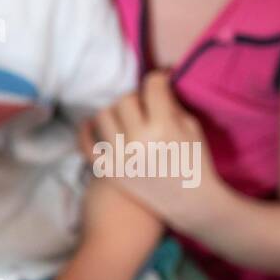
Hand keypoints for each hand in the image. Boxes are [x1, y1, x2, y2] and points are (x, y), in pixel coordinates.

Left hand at [83, 71, 229, 231]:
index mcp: (164, 126)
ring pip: (103, 116)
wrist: (188, 202)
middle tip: (144, 105)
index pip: (151, 85)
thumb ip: (170, 105)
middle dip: (136, 98)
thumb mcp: (191, 127)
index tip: (160, 80)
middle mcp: (138, 139)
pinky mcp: (107, 170)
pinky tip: (93, 125)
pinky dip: (86, 131)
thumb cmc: (194, 162)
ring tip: (126, 118)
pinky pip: (85, 144)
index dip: (157, 78)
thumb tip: (154, 86)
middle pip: (124, 99)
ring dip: (114, 112)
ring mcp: (119, 156)